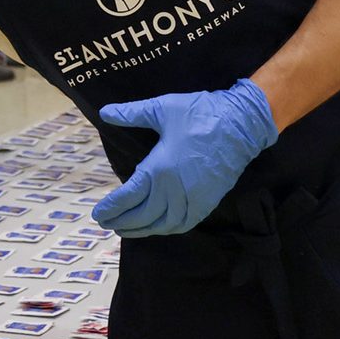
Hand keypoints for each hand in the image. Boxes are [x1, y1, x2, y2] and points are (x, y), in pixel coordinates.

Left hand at [92, 78, 277, 236]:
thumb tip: (104, 112)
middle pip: (143, 214)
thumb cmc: (199, 113)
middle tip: (105, 223)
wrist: (240, 124)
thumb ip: (130, 113)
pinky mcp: (209, 200)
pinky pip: (185, 223)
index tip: (98, 214)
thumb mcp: (160, 108)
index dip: (112, 207)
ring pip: (164, 223)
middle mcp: (175, 189)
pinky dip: (168, 228)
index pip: (129, 196)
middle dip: (122, 221)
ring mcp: (194, 198)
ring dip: (143, 229)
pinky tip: (159, 228)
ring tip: (125, 230)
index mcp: (159, 168)